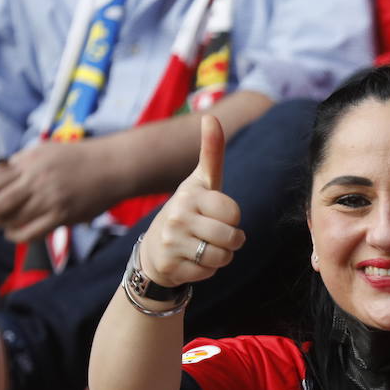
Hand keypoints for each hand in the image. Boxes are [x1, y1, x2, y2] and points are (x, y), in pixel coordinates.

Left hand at [0, 140, 125, 241]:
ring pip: (12, 221)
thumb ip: (18, 164)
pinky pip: (31, 233)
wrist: (113, 167)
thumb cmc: (79, 158)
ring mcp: (50, 201)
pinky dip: (17, 236)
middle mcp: (36, 182)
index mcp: (28, 163)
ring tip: (4, 222)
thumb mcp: (43, 151)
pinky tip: (16, 233)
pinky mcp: (63, 217)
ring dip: (2, 224)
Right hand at [136, 115, 242, 288]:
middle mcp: (178, 215)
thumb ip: (211, 152)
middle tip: (216, 235)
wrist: (156, 249)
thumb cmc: (188, 211)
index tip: (216, 213)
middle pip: (232, 237)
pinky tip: (192, 260)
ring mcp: (173, 242)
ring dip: (221, 256)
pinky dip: (207, 270)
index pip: (233, 211)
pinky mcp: (172, 265)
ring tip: (205, 246)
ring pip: (223, 256)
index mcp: (190, 194)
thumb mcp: (200, 182)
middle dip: (232, 240)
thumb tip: (212, 116)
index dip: (232, 217)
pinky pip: (209, 272)